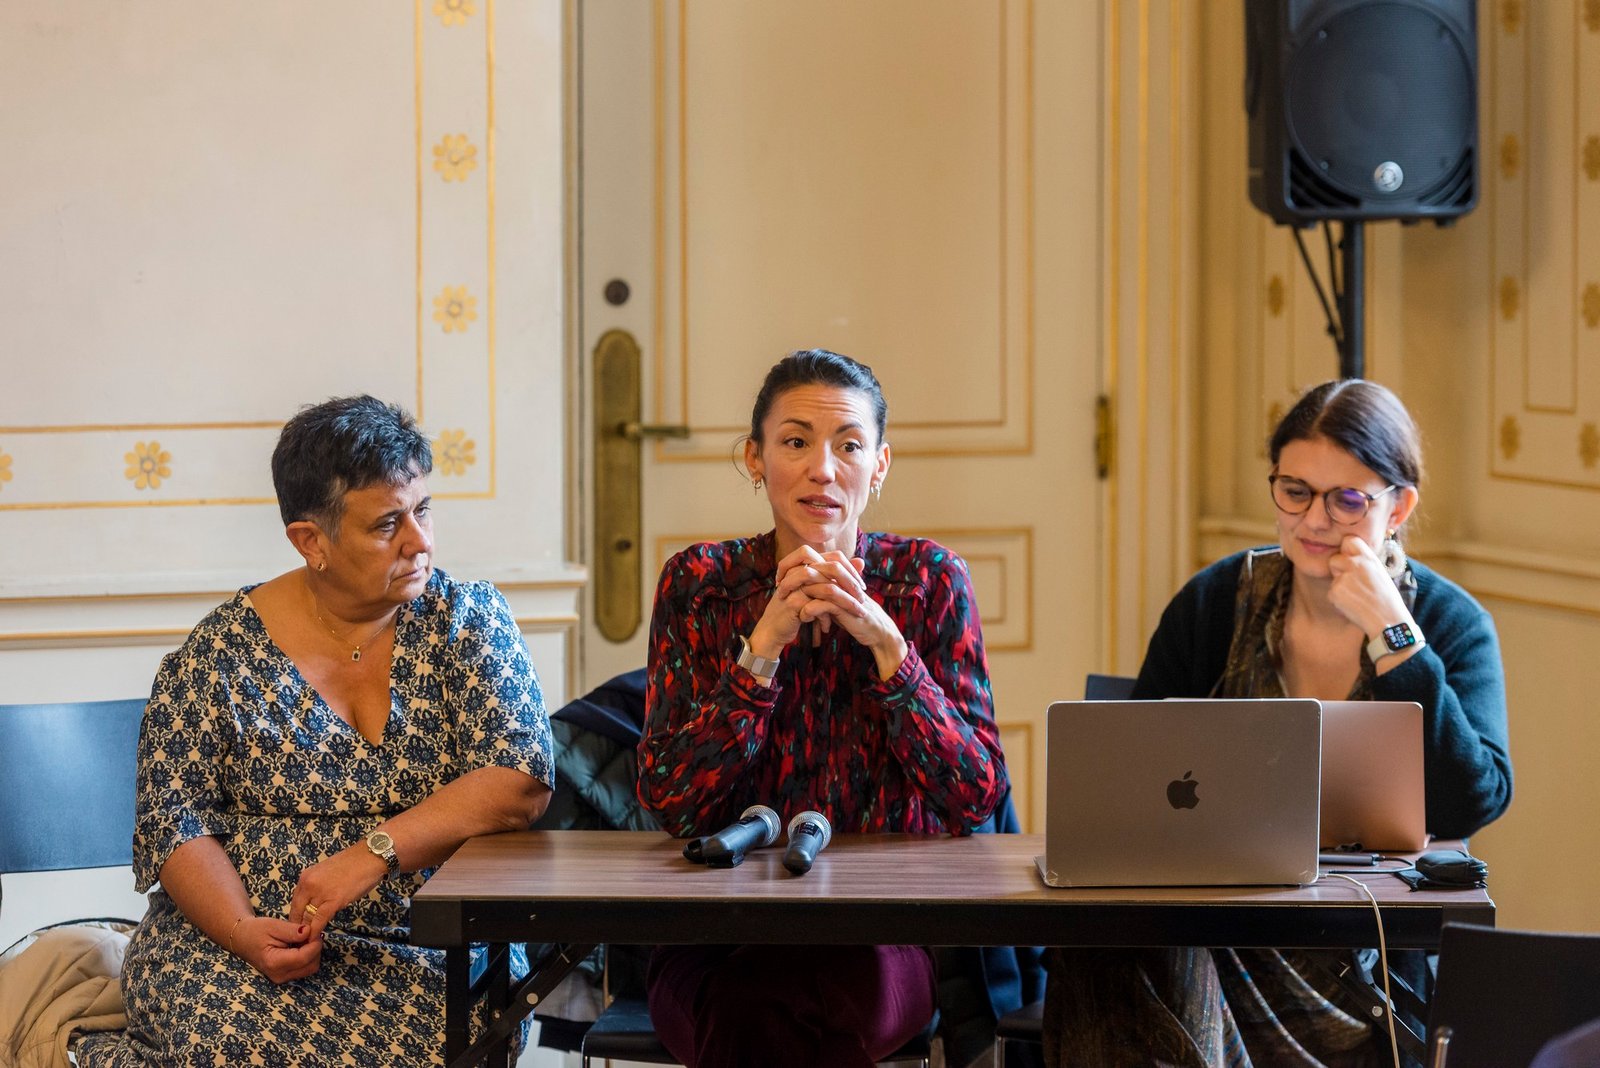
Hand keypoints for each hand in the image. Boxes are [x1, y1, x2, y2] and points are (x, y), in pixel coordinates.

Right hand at [234, 915, 323, 983]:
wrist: (242, 939)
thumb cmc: (255, 931)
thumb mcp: (273, 925)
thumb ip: (292, 931)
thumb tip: (310, 932)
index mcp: (274, 963)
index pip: (304, 958)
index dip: (315, 944)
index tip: (315, 931)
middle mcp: (279, 975)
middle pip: (311, 965)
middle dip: (315, 949)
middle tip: (310, 933)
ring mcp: (282, 978)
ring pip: (310, 968)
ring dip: (313, 953)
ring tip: (304, 938)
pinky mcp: (285, 976)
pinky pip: (305, 968)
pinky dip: (308, 957)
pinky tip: (300, 945)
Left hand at [288, 844, 387, 940]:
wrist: (370, 857)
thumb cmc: (353, 864)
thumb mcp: (327, 874)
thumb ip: (318, 887)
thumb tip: (315, 904)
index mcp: (306, 877)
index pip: (295, 902)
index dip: (296, 918)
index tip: (298, 928)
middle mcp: (308, 884)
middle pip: (297, 911)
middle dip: (298, 927)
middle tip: (299, 940)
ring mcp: (320, 892)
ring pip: (307, 917)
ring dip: (306, 932)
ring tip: (306, 944)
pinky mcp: (333, 900)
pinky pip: (319, 920)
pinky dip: (316, 931)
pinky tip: (315, 939)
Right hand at [749, 546, 866, 653]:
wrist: (773, 628)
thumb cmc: (798, 608)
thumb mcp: (819, 590)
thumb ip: (837, 575)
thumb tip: (861, 560)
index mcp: (806, 564)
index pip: (835, 557)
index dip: (851, 569)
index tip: (861, 587)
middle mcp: (800, 570)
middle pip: (833, 567)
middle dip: (852, 583)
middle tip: (862, 598)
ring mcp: (796, 585)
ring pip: (829, 589)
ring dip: (846, 602)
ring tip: (857, 612)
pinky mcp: (794, 602)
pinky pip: (818, 607)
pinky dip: (827, 617)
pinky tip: (829, 627)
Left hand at [1327, 535, 1411, 637]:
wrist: (1389, 620)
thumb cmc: (1386, 598)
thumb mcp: (1379, 572)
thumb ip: (1364, 562)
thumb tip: (1349, 554)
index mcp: (1368, 558)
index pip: (1349, 541)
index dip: (1347, 550)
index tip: (1351, 560)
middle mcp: (1354, 564)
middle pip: (1334, 560)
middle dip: (1339, 570)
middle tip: (1354, 584)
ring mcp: (1343, 578)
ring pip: (1333, 577)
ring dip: (1340, 586)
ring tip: (1357, 596)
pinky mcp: (1335, 592)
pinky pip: (1331, 593)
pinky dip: (1338, 600)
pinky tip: (1353, 605)